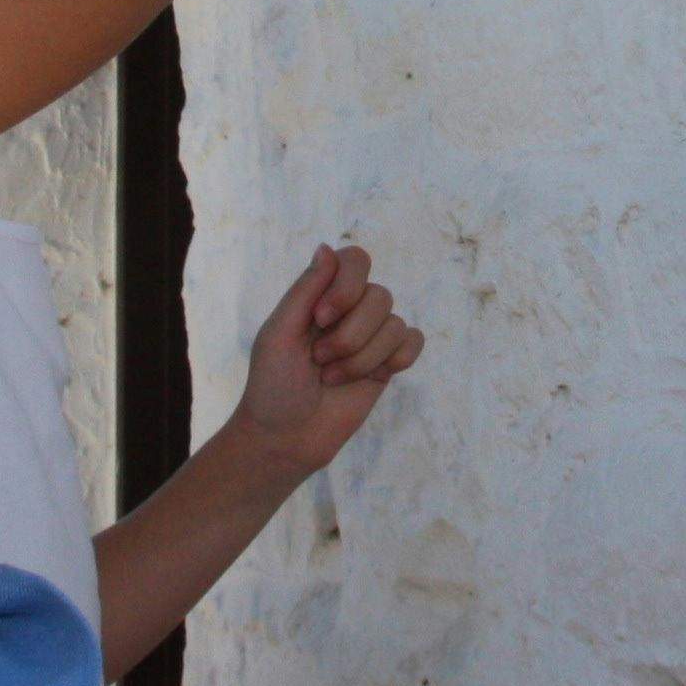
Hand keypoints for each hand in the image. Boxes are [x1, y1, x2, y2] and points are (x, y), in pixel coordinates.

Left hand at [227, 244, 422, 483]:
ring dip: (361, 358)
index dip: (346, 287)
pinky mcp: (388, 364)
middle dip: (349, 336)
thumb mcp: (279, 333)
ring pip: (395, 324)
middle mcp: (350, 310)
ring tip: (331, 378)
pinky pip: (413, 342)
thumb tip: (327, 246)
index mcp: (320, 295)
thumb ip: (305, 289)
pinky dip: (395, 360)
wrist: (285, 438)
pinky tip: (373, 377)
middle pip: (380, 295)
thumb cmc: (273, 385)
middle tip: (319, 360)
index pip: (356, 261)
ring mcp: (371, 337)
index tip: (321, 319)